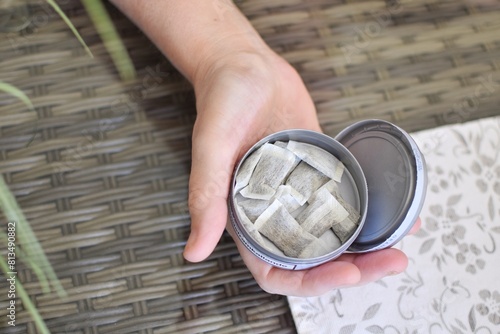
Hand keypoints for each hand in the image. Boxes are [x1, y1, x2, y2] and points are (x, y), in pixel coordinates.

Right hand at [183, 49, 417, 295]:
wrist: (245, 66)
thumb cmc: (221, 100)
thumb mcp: (211, 146)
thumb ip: (206, 195)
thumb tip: (194, 252)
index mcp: (244, 215)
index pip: (276, 269)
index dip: (310, 282)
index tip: (346, 274)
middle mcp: (273, 210)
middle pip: (315, 257)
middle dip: (354, 267)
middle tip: (392, 260)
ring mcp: (298, 192)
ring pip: (334, 232)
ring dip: (367, 243)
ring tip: (402, 238)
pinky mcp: (318, 170)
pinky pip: (346, 197)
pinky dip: (371, 207)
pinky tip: (398, 207)